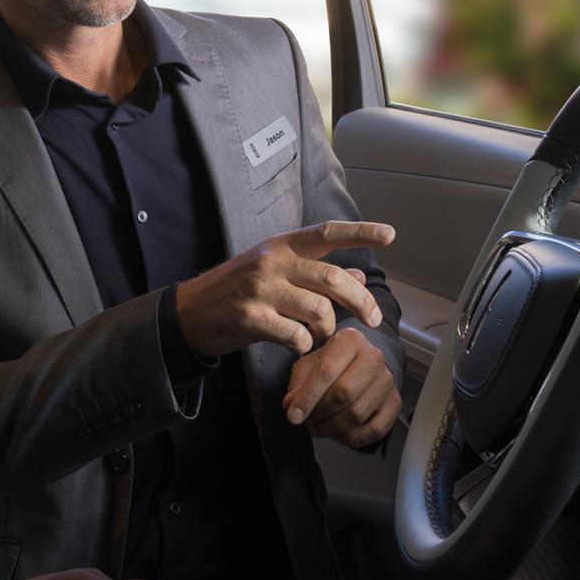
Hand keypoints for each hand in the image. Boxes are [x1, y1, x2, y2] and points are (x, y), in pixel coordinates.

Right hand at [173, 222, 392, 356]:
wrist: (189, 311)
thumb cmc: (236, 290)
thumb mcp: (275, 273)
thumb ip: (315, 274)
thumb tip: (359, 279)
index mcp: (280, 245)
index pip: (327, 233)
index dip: (361, 232)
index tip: (390, 235)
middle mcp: (272, 262)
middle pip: (333, 279)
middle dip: (360, 302)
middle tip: (372, 319)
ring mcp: (260, 289)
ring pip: (318, 310)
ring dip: (327, 329)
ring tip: (319, 336)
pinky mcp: (250, 318)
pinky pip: (295, 335)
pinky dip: (304, 345)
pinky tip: (297, 346)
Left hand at [284, 327, 401, 447]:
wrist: (362, 365)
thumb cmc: (332, 364)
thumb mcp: (308, 365)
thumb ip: (298, 385)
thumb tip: (292, 406)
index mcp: (350, 340)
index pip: (326, 371)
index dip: (307, 398)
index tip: (293, 416)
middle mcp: (373, 357)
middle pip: (343, 394)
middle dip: (319, 414)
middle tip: (307, 421)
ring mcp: (387, 381)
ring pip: (356, 415)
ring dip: (332, 428)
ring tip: (319, 427)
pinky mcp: (395, 403)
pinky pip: (374, 430)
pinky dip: (352, 438)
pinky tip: (339, 433)